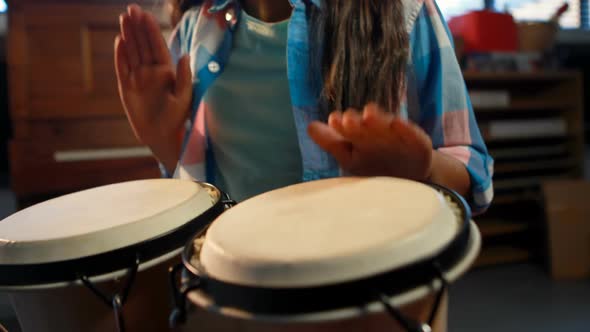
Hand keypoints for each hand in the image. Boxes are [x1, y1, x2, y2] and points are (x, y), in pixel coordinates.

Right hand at [115, 4, 191, 170]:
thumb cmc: (177, 118)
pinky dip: (121, 55)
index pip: (157, 46)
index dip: (151, 30)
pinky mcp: (127, 86)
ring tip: (124, 18)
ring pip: (132, 52)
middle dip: (138, 27)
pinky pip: (122, 67)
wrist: (161, 135)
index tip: (146, 15)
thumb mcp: (184, 97)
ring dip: (128, 35)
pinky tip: (119, 41)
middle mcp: (151, 71)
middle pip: (143, 44)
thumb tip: (185, 55)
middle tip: (132, 9)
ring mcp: (138, 77)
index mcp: (166, 71)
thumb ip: (184, 77)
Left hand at [308, 103, 432, 180]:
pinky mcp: (418, 141)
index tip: (333, 120)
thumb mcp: (350, 157)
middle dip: (356, 121)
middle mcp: (378, 130)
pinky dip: (406, 129)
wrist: (412, 176)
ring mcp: (398, 135)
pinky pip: (413, 134)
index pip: (348, 126)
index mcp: (360, 133)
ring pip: (387, 125)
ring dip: (378, 119)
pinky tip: (398, 124)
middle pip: (366, 124)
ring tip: (368, 115)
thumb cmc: (375, 164)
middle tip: (347, 119)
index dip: (340, 124)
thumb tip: (310, 126)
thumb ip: (331, 142)